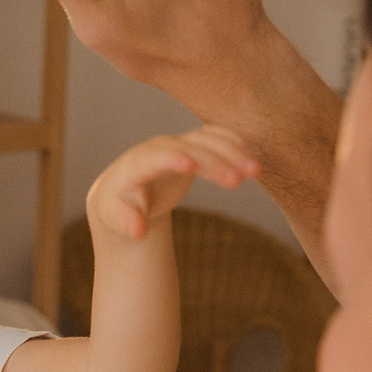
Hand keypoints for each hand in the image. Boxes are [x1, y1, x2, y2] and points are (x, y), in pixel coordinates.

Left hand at [85, 127, 259, 242]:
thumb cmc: (118, 207)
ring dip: (232, 152)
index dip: (170, 158)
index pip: (152, 158)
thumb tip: (138, 231)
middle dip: (213, 161)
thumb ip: (126, 222)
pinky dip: (233, 145)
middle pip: (188, 149)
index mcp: (134, 165)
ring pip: (206, 141)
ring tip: (256, 171)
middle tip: (239, 179)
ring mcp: (176, 144)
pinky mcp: (192, 146)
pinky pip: (215, 139)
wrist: (125, 190)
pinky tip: (252, 156)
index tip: (190, 164)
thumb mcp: (115, 217)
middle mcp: (157, 148)